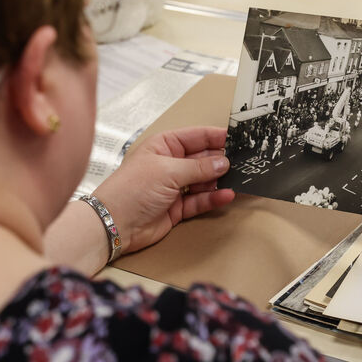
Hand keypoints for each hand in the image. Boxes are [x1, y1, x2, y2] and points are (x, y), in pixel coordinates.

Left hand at [93, 126, 234, 254]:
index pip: (195, 137)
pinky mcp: (177, 208)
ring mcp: (174, 187)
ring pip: (204, 181)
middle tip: (246, 161)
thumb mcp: (168, 171)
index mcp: (163, 146)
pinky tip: (227, 195)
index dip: (216, 137)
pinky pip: (200, 200)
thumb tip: (223, 162)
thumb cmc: (132, 189)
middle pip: (202, 159)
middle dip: (222, 160)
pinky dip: (213, 198)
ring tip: (241, 179)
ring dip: (220, 181)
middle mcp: (169, 164)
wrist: (115, 224)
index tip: (238, 138)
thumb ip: (199, 167)